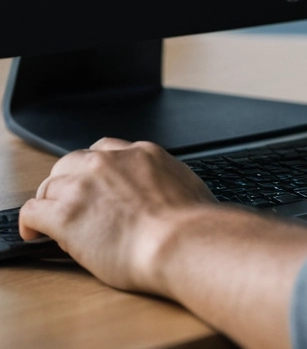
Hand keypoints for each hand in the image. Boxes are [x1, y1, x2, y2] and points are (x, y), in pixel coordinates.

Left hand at [19, 138, 217, 293]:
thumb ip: (166, 182)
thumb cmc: (191, 224)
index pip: (105, 149)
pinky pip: (31, 211)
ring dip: (49, 203)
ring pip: (49, 185)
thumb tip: (165, 196)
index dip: (94, 169)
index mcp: (143, 153)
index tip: (92, 184)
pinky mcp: (66, 214)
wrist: (181, 241)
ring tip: (50, 223)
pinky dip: (31, 223)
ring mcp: (85, 185)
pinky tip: (36, 235)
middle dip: (67, 182)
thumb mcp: (186, 185)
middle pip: (71, 162)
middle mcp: (111, 162)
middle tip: (68, 205)